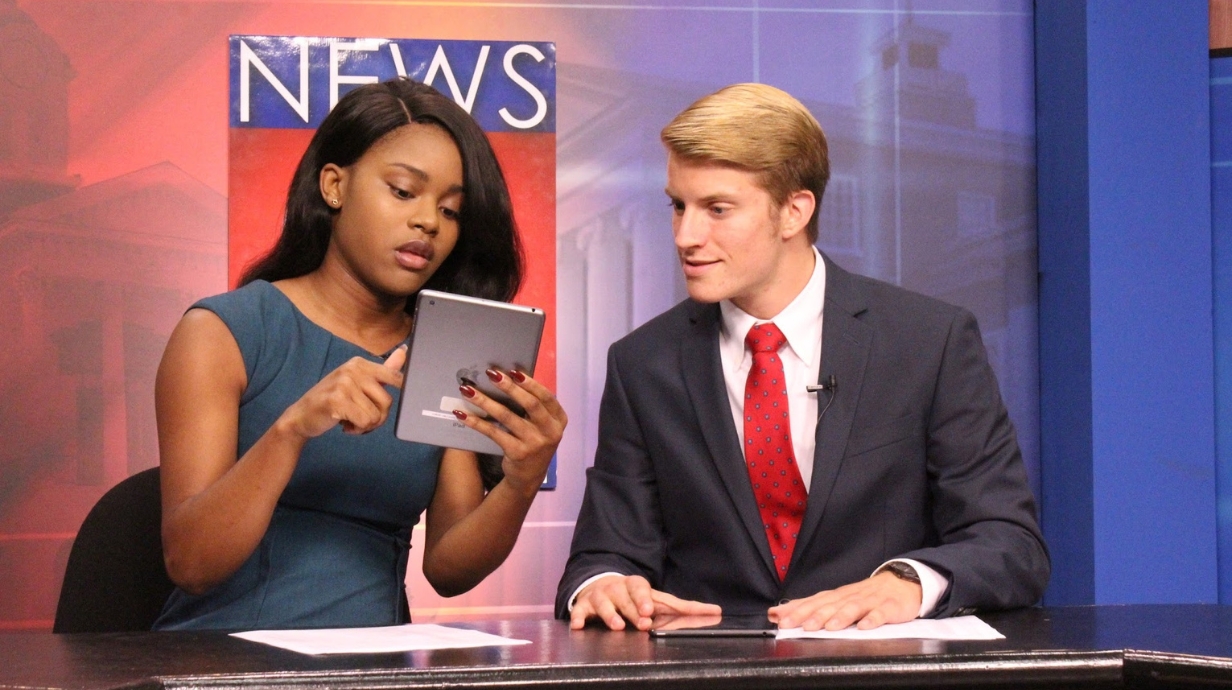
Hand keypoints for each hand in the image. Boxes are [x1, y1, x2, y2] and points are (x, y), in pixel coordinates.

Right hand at [280, 346, 405, 438]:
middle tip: (361, 418)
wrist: (301, 416)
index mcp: (360, 363)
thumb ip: (383, 371)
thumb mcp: (357, 383)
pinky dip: (357, 429)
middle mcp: (352, 369)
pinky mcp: (337, 400)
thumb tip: (405, 351)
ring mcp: (344, 383)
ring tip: (351, 420)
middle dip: (378, 417)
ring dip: (366, 425)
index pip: (395, 377)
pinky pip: (364, 422)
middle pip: (387, 401)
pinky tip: (345, 425)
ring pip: (376, 415)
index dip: (399, 394)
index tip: (385, 403)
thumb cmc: (333, 401)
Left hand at [452, 368, 566, 495]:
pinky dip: (477, 422)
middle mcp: (551, 431)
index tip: (513, 371)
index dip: (530, 383)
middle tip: (491, 374)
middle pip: (529, 404)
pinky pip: (494, 433)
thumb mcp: (542, 425)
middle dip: (509, 387)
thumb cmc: (533, 442)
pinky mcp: (517, 453)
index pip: (546, 397)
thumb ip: (534, 407)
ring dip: (486, 401)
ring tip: (469, 391)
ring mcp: (535, 443)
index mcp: (559, 420)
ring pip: (507, 416)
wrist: (529, 476)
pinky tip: (463, 414)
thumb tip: (509, 378)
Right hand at [570, 575, 721, 630]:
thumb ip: (684, 609)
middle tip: (642, 621)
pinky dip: (578, 616)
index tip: (651, 611)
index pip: (645, 590)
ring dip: (610, 614)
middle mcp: (619, 588)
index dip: (647, 600)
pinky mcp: (585, 606)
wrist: (600, 587)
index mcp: (639, 586)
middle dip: (633, 608)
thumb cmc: (636, 599)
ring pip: (604, 603)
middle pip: (627, 595)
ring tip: (617, 626)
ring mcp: (602, 596)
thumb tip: (717, 612)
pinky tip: (579, 625)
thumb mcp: (658, 601)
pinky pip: (580, 611)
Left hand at [767, 571, 921, 630]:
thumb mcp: (837, 599)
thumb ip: (810, 607)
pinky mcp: (890, 607)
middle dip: (812, 615)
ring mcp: (870, 601)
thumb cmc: (865, 595)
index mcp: (837, 596)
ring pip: (853, 608)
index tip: (779, 618)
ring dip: (840, 616)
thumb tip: (776, 613)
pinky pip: (881, 613)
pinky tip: (864, 627)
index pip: (813, 601)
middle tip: (798, 625)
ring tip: (828, 627)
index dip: (796, 610)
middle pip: (829, 604)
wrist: (903, 582)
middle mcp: (850, 596)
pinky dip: (873, 619)